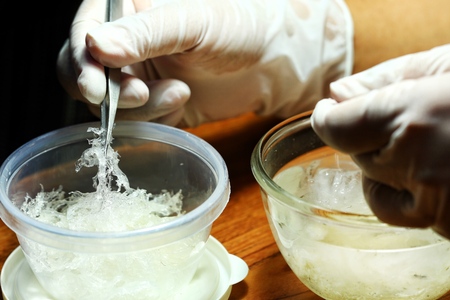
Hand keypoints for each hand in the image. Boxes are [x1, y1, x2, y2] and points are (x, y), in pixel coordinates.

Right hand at [57, 0, 351, 126]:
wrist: (272, 59)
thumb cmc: (240, 24)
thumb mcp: (192, 22)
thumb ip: (146, 34)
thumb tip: (96, 45)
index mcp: (129, 8)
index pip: (83, 34)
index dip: (82, 64)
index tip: (97, 88)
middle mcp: (127, 42)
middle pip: (85, 73)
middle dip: (109, 92)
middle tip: (140, 94)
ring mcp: (139, 74)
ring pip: (110, 103)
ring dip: (141, 107)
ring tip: (180, 91)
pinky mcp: (154, 103)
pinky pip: (136, 120)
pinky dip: (154, 119)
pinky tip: (181, 101)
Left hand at [311, 44, 449, 238]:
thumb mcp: (448, 66)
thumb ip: (387, 78)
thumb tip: (338, 94)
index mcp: (414, 114)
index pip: (334, 127)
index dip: (327, 118)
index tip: (328, 113)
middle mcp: (417, 164)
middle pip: (358, 158)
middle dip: (371, 141)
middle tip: (410, 125)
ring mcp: (436, 205)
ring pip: (376, 193)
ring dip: (387, 173)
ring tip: (428, 151)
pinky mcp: (447, 229)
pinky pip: (407, 217)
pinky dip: (412, 199)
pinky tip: (439, 178)